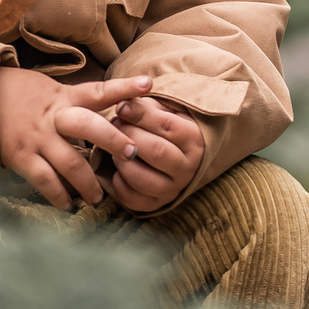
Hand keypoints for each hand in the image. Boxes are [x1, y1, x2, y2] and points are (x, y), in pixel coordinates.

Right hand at [0, 69, 152, 210]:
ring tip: (99, 198)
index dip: (124, 88)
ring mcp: (38, 138)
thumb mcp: (47, 88)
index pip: (99, 90)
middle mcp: (54, 117)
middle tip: (133, 154)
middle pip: (90, 127)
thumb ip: (73, 100)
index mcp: (64, 97)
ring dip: (88, 183)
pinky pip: (44, 180)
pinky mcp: (20, 156)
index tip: (148, 85)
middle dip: (114, 141)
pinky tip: (67, 205)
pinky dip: (58, 195)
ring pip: (71, 163)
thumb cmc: (16, 92)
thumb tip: (104, 106)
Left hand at [105, 95, 207, 213]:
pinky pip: (131, 197)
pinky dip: (119, 181)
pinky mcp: (155, 204)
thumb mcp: (164, 111)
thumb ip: (146, 106)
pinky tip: (118, 167)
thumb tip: (123, 105)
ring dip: (122, 160)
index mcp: (194, 140)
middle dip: (129, 135)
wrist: (176, 156)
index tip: (121, 106)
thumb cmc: (165, 128)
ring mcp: (172, 189)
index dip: (141, 114)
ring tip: (114, 147)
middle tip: (114, 125)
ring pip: (142, 177)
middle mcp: (187, 167)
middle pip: (156, 151)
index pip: (167, 126)